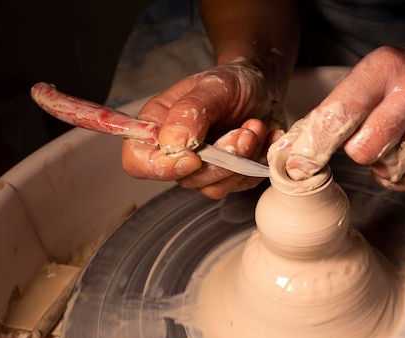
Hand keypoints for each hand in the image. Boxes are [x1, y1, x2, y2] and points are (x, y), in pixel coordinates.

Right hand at [122, 61, 284, 198]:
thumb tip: (173, 144)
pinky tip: (266, 138)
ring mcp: (203, 169)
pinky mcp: (229, 176)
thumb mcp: (211, 87)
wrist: (260, 86)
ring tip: (255, 127)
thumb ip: (189, 112)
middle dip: (221, 159)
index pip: (139, 163)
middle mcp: (176, 153)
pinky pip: (240, 184)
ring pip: (215, 186)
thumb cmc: (231, 83)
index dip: (162, 168)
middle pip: (185, 179)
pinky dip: (257, 164)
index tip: (195, 156)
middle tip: (244, 130)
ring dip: (242, 160)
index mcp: (156, 127)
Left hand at [284, 44, 404, 190]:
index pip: (338, 115)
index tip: (299, 167)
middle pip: (364, 150)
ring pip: (392, 168)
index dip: (314, 147)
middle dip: (358, 152)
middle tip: (367, 139)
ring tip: (393, 141)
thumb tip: (290, 153)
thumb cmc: (397, 79)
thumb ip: (327, 114)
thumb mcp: (362, 80)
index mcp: (384, 66)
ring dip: (384, 164)